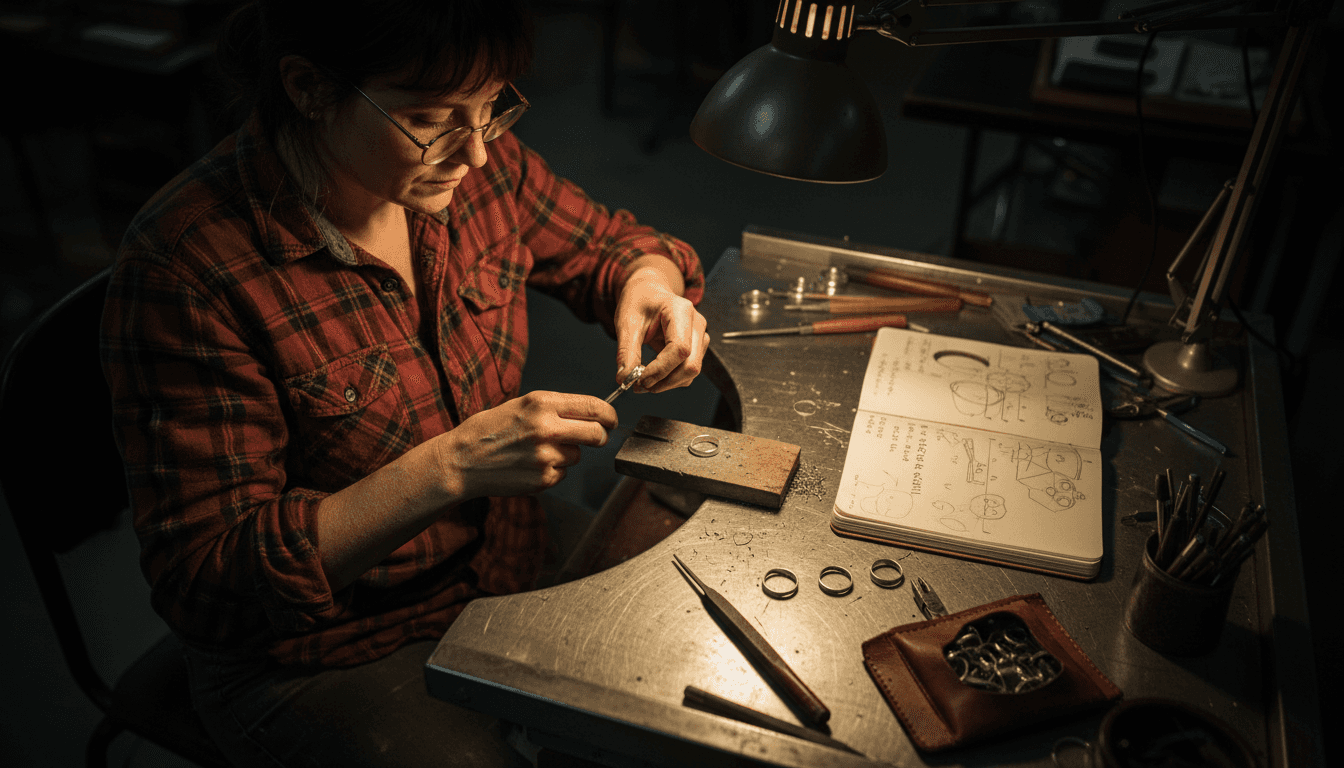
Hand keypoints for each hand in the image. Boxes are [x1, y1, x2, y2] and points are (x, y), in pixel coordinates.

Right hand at [434, 391, 616, 498]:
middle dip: (598, 436)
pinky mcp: (544, 478)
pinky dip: (552, 471)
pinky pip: (563, 473)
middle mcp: (547, 428)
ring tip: (536, 451)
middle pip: (596, 434)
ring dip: (565, 454)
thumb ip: (556, 409)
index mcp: (542, 404)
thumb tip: (590, 415)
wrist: (462, 460)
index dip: (608, 415)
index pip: (594, 406)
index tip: (610, 420)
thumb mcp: (522, 406)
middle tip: (592, 438)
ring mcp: (546, 456)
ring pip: (577, 455)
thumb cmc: (490, 430)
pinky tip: (529, 466)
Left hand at [615, 260, 708, 392]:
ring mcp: (700, 336)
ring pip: (690, 372)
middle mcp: (696, 324)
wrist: (648, 291)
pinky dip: (669, 380)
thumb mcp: (627, 322)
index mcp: (681, 311)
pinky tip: (652, 376)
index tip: (640, 379)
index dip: (661, 369)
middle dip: (665, 381)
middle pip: (691, 365)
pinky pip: (687, 372)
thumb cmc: (639, 301)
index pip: (679, 349)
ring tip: (642, 382)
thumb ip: (626, 351)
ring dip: (666, 383)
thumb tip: (625, 378)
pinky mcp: (696, 348)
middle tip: (639, 386)